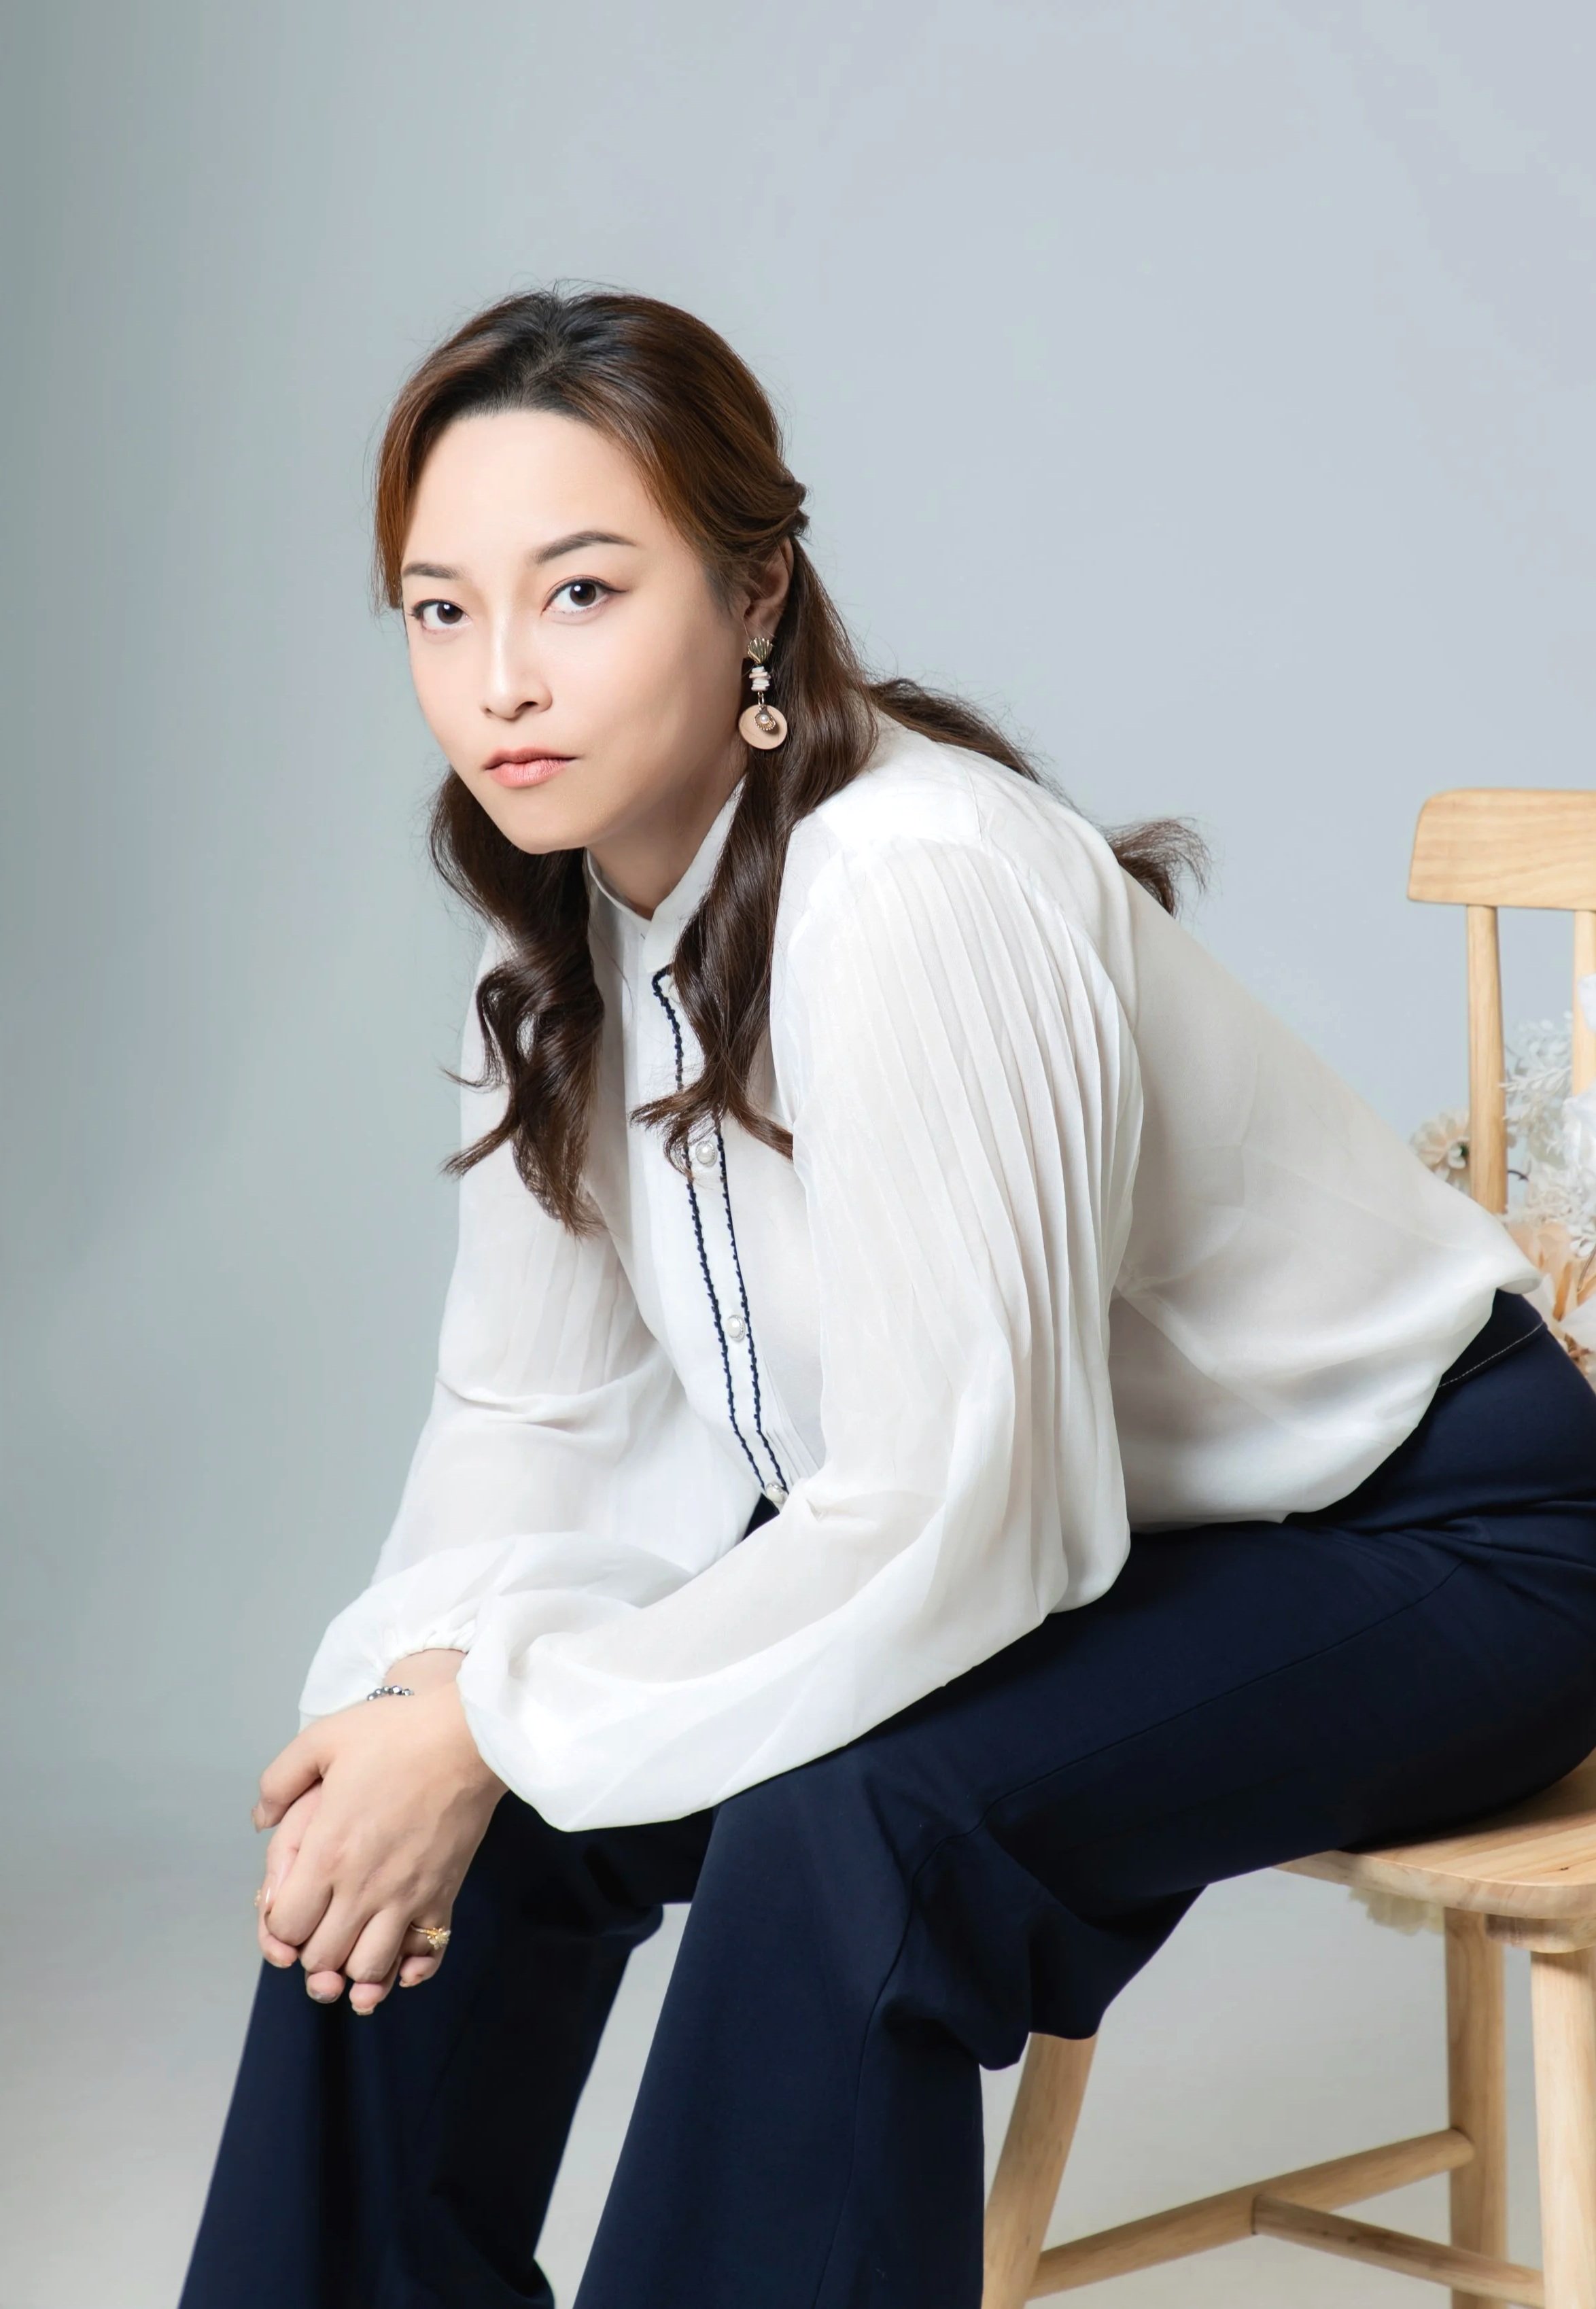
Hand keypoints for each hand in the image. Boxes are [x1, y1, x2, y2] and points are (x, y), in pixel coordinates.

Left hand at [254, 1673, 504, 2013]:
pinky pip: (425, 1956)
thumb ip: (279, 1780)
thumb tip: (260, 1819)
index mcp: (328, 1853)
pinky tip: (399, 1961)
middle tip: (318, 1926)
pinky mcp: (444, 1896)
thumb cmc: (396, 1734)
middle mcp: (365, 1888)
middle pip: (323, 1959)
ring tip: (353, 1945)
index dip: (278, 1926)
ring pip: (370, 1969)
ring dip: (355, 1967)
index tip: (290, 1905)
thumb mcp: (323, 1739)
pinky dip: (408, 1969)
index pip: (286, 1927)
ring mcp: (408, 1897)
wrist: (468, 1735)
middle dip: (311, 1952)